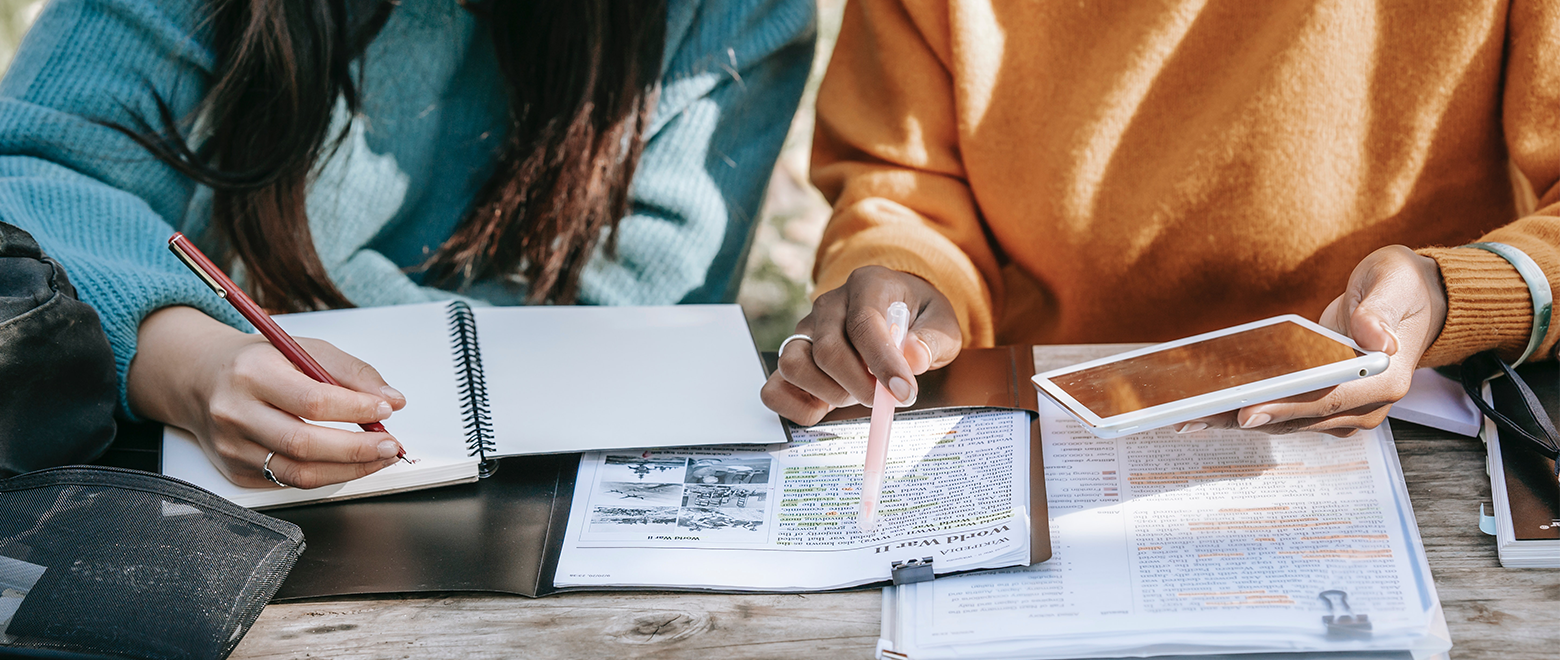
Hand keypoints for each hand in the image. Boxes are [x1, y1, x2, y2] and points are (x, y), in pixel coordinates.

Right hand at [128, 306, 407, 487]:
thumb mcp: (302, 348)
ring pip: (299, 473)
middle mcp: (235, 412)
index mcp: (252, 372)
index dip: (356, 409)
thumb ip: (350, 371)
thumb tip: (392, 398)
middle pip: (305, 444)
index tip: (386, 408)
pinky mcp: (236, 471)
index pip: (312, 400)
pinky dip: (326, 476)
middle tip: (391, 445)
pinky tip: (347, 464)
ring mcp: (232, 447)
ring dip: (349, 470)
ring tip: (378, 457)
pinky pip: (288, 482)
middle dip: (358, 449)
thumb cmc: (257, 362)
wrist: (199, 379)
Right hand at [761, 266, 961, 424]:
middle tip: (884, 399)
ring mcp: (804, 330)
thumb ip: (932, 340)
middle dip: (858, 385)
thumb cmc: (918, 318)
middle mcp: (828, 304)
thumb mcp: (941, 323)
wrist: (897, 311)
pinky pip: (774, 388)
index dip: (883, 363)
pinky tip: (827, 405)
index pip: (865, 324)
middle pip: (827, 350)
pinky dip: (797, 407)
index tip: (904, 393)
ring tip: (857, 392)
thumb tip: (913, 359)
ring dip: (829, 393)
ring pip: (793, 365)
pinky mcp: (792, 357)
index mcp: (866, 285)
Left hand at [1186, 245, 1447, 436]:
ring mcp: (1344, 411)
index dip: (1285, 407)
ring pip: (1282, 421)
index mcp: (1385, 379)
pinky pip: (1281, 412)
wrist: (1412, 302)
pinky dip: (1245, 408)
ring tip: (1187, 414)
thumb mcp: (1395, 282)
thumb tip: (1372, 336)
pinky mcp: (1323, 406)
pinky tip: (1207, 404)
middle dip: (1242, 417)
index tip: (1244, 411)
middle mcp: (1365, 405)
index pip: (1328, 399)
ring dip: (1234, 419)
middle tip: (1192, 416)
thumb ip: (1381, 309)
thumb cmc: (1402, 288)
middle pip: (1296, 418)